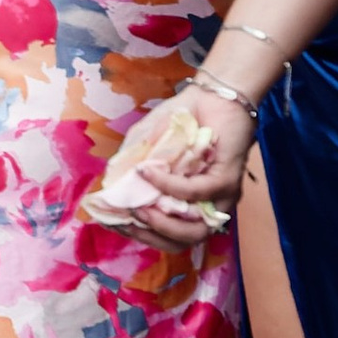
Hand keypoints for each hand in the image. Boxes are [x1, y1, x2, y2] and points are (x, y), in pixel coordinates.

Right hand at [88, 85, 252, 242]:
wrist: (212, 95)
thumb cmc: (181, 119)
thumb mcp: (146, 142)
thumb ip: (131, 164)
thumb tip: (110, 189)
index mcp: (188, 201)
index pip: (166, 234)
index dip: (140, 235)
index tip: (114, 224)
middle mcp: (207, 205)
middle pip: (182, 241)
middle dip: (151, 236)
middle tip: (128, 218)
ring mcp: (220, 197)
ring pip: (196, 230)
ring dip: (163, 223)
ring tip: (139, 208)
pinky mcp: (227, 180)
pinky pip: (195, 193)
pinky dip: (168, 186)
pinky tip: (147, 172)